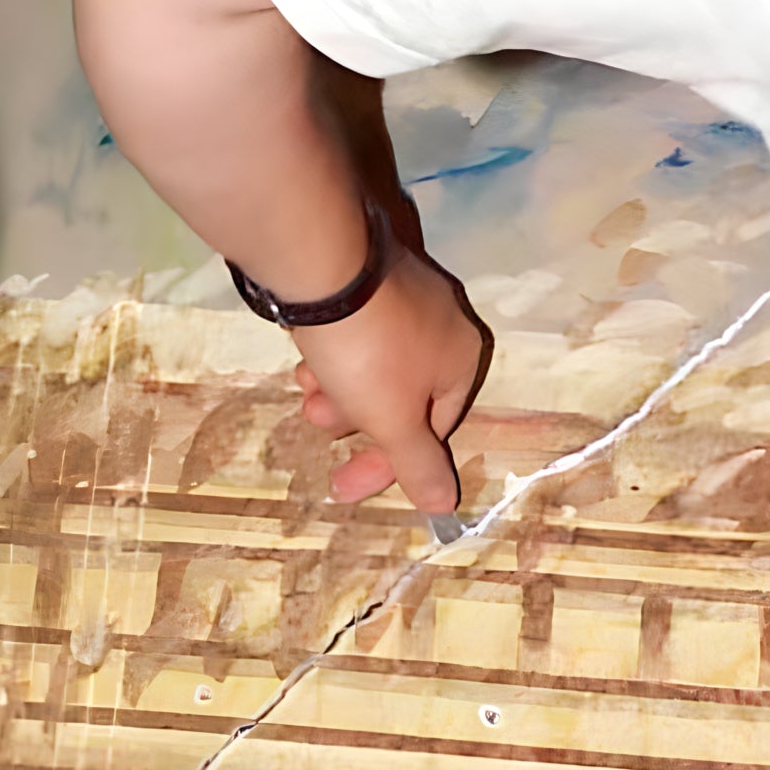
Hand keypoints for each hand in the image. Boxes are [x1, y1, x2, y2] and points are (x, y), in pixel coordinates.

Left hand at [293, 247, 486, 511]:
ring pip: (375, 365)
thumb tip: (446, 507)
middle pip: (402, 397)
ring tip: (307, 389)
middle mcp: (444, 323)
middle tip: (317, 422)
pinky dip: (333, 354)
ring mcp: (406, 294)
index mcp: (464, 358)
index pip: (435, 429)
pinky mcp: (368, 277)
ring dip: (338, 390)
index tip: (343, 485)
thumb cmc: (369, 352)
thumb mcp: (395, 420)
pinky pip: (358, 332)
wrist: (323, 263)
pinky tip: (305, 357)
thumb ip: (418, 464)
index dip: (389, 464)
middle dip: (356, 420)